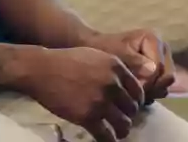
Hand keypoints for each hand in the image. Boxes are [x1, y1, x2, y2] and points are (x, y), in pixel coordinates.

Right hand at [17, 46, 143, 141]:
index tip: (130, 106)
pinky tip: (107, 138)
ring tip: (116, 131)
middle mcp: (112, 84)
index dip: (136, 101)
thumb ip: (119, 66)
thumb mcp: (98, 55)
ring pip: (123, 124)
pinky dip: (109, 140)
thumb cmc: (70, 60)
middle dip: (129, 115)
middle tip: (121, 118)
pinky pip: (106, 136)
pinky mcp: (87, 117)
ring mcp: (100, 101)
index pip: (138, 90)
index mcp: (116, 67)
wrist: (44, 69)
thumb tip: (143, 72)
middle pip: (132, 108)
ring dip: (122, 129)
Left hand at [90, 29, 175, 102]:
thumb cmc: (107, 50)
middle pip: (166, 76)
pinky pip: (162, 88)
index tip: (130, 86)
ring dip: (151, 91)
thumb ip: (135, 62)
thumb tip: (153, 71)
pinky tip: (137, 92)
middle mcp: (162, 48)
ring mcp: (163, 60)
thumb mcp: (118, 54)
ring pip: (165, 84)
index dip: (147, 81)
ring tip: (134, 91)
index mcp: (154, 39)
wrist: (99, 52)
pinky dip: (151, 92)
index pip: (159, 67)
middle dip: (151, 87)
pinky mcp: (160, 72)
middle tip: (133, 91)